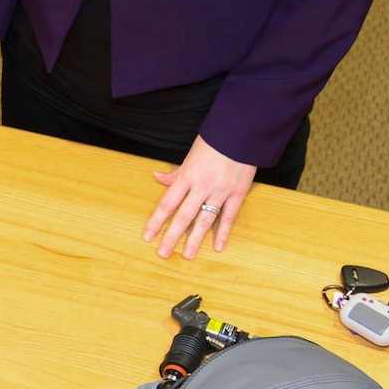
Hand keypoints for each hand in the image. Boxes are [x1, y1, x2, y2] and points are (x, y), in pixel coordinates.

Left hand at [143, 134, 257, 259]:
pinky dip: (224, 232)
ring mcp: (220, 192)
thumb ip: (176, 173)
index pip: (167, 204)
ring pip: (205, 220)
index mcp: (187, 176)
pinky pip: (229, 217)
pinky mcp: (237, 194)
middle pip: (183, 216)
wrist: (241, 133)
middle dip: (172, 236)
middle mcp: (202, 187)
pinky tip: (218, 247)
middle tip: (163, 254)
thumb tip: (157, 178)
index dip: (156, 221)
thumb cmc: (213, 142)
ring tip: (187, 256)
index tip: (147, 236)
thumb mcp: (190, 155)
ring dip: (195, 240)